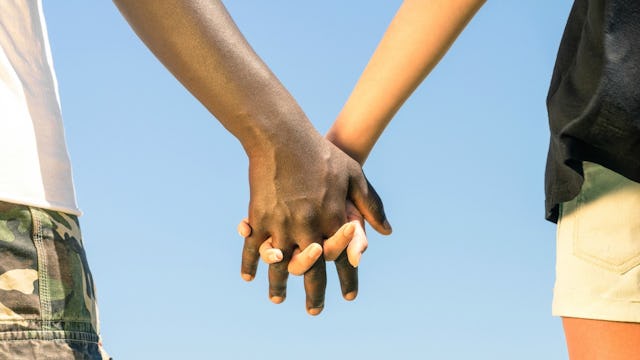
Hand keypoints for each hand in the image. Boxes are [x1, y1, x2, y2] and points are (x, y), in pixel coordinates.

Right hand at [241, 134, 389, 314]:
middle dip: (314, 294)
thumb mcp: (354, 176)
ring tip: (277, 299)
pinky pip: (252, 248)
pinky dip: (250, 264)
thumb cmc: (323, 154)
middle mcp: (308, 228)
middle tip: (314, 311)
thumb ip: (370, 206)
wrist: (284, 137)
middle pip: (311, 271)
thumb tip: (387, 232)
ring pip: (279, 265)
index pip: (344, 259)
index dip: (348, 279)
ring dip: (278, 285)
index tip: (350, 296)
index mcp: (332, 220)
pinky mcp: (259, 218)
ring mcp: (281, 225)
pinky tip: (250, 277)